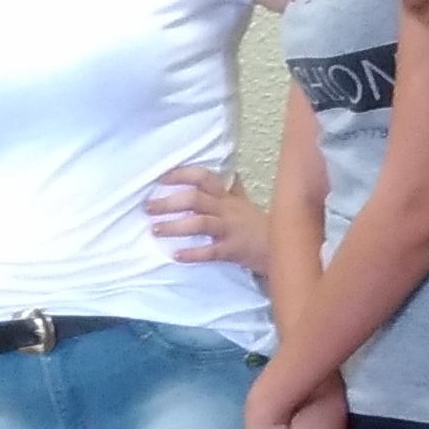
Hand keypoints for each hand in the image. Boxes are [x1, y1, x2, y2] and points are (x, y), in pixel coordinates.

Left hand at [145, 164, 270, 276]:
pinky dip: (193, 253)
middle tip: (148, 207)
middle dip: (169, 202)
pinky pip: (211, 251)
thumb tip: (228, 173)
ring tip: (156, 229)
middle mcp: (226, 209)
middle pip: (195, 198)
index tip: (161, 179)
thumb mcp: (244, 203)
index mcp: (226, 196)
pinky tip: (177, 255)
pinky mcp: (233, 250)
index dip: (181, 175)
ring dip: (175, 226)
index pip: (203, 177)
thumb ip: (232, 189)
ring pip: (200, 223)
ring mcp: (230, 229)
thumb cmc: (256, 225)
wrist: (280, 248)